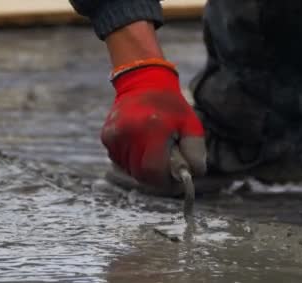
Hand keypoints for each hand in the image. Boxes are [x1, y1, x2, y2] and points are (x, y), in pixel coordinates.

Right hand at [101, 65, 206, 186]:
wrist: (144, 83)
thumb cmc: (171, 107)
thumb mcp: (191, 125)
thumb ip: (194, 152)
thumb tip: (192, 175)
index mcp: (152, 128)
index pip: (153, 170)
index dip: (164, 180)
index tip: (173, 178)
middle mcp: (129, 132)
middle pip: (140, 173)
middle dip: (155, 176)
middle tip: (165, 165)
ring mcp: (114, 135)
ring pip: (129, 169)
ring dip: (143, 168)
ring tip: (153, 150)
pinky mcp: (107, 137)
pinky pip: (120, 161)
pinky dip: (132, 160)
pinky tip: (141, 145)